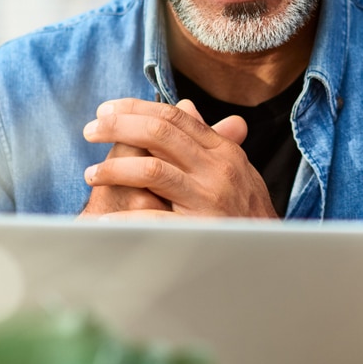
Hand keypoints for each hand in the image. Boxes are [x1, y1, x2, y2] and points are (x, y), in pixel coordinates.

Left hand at [82, 98, 277, 218]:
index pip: (175, 117)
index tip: (106, 110)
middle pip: (160, 133)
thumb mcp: (234, 168)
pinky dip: (124, 220)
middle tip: (90, 130)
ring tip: (91, 175)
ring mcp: (210, 199)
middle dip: (118, 127)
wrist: (272, 258)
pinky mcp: (200, 231)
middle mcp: (218, 169)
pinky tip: (104, 222)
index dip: (136, 108)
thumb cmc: (247, 212)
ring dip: (114, 170)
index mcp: (223, 151)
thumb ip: (207, 138)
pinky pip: (154, 220)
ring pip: (152, 170)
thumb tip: (184, 106)